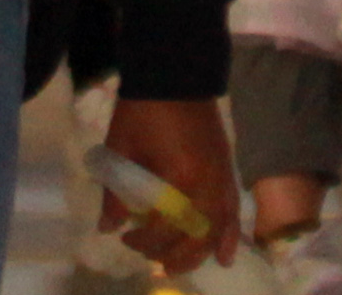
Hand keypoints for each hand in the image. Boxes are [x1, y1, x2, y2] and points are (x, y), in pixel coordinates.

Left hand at [102, 95, 236, 272]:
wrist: (174, 72)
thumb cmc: (143, 109)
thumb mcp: (121, 150)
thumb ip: (116, 193)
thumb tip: (109, 227)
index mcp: (180, 178)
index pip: (163, 228)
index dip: (143, 241)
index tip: (125, 237)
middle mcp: (207, 184)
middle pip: (195, 236)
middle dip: (172, 254)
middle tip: (151, 260)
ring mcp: (221, 176)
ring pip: (217, 228)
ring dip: (201, 252)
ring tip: (182, 268)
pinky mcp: (226, 168)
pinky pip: (233, 209)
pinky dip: (230, 233)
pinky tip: (225, 254)